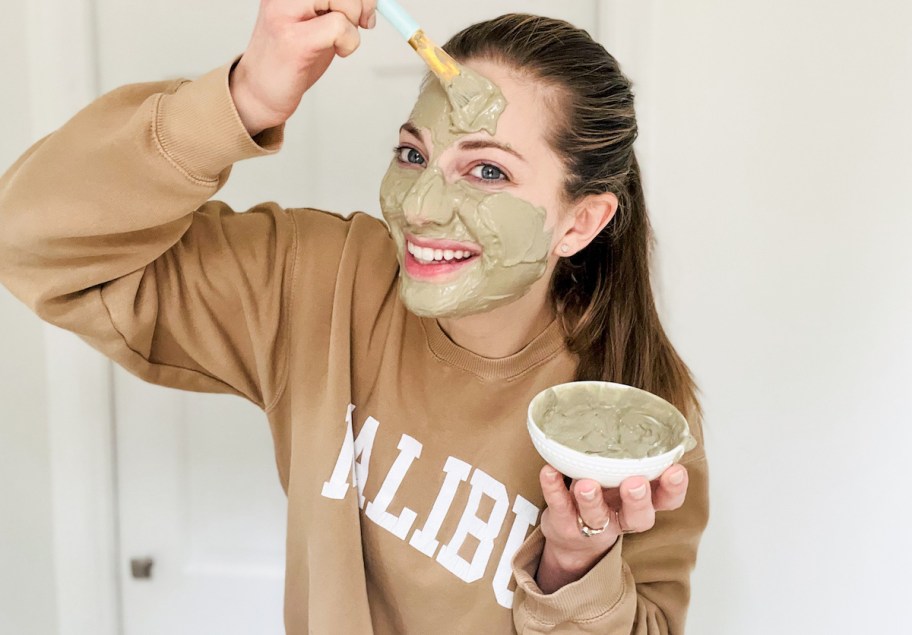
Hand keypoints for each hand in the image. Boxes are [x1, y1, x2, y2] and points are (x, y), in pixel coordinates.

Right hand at [230, 0, 376, 134]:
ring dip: (353, 21)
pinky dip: (350, 41)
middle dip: (361, 3)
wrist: (259, 89)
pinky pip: (340, 26)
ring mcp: (284, 12)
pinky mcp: (294, 40)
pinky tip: (339, 51)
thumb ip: (337, 4)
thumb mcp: (316, 20)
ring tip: (340, 39)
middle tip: (362, 22)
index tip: (366, 9)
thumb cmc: (290, 56)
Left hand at [535, 463, 688, 593]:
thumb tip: (643, 419)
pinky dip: (553, 488)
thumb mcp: (622, 482)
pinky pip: (559, 506)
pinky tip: (549, 472)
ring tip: (586, 483)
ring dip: (592, 499)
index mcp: (640, 504)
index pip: (666, 501)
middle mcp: (621, 517)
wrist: (571, 539)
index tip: (676, 470)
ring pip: (596, 516)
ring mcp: (592, 524)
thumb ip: (632, 460)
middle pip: (638, 517)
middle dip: (638, 500)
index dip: (673, 489)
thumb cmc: (603, 499)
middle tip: (635, 483)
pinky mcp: (564, 523)